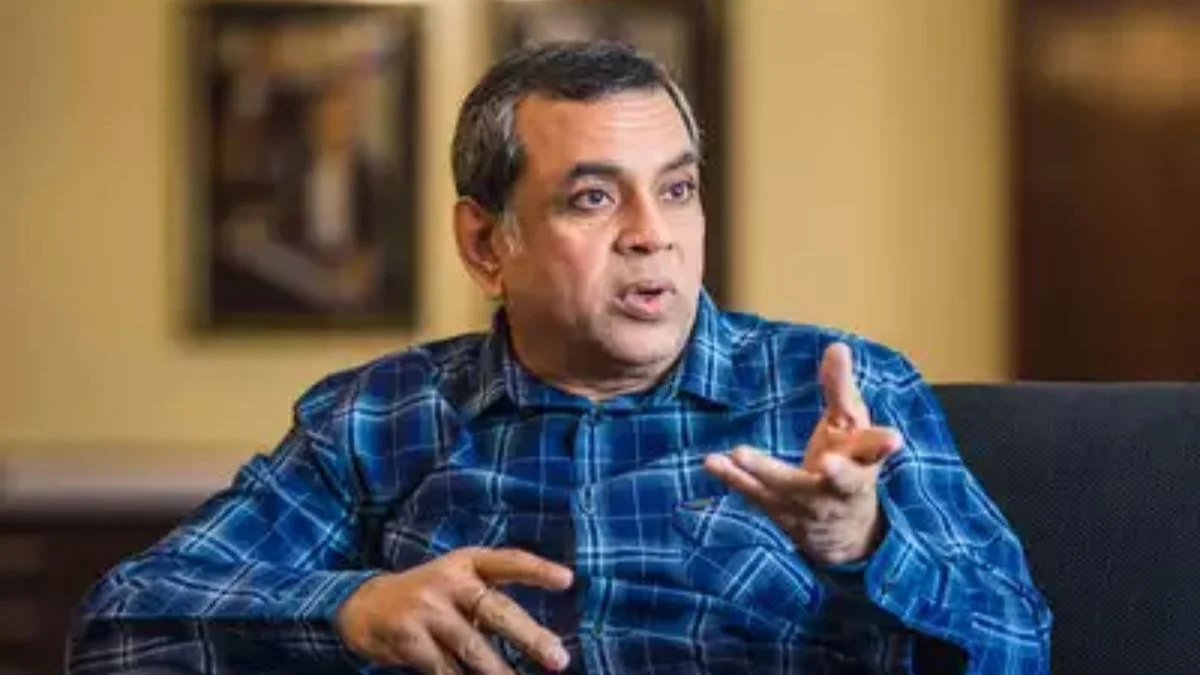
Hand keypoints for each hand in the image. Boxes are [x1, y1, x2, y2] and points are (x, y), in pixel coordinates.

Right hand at [335, 547, 573, 674]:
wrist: (363, 607)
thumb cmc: (429, 597)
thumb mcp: (456, 582)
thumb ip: (490, 598)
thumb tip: (541, 639)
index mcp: (466, 562)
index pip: (508, 561)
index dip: (537, 569)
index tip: (568, 580)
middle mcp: (448, 580)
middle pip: (496, 610)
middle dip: (530, 637)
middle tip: (559, 660)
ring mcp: (427, 609)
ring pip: (473, 647)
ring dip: (500, 672)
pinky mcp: (409, 638)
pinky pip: (445, 669)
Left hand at [704, 343, 902, 565]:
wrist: (845, 532)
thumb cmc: (849, 462)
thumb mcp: (850, 426)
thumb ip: (841, 389)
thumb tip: (837, 346)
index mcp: (864, 462)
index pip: (875, 451)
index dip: (882, 445)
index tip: (893, 439)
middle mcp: (840, 487)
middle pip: (842, 481)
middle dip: (838, 473)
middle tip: (829, 462)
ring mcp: (810, 503)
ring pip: (790, 488)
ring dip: (765, 471)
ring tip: (740, 452)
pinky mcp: (781, 512)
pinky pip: (756, 495)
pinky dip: (734, 479)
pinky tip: (713, 462)